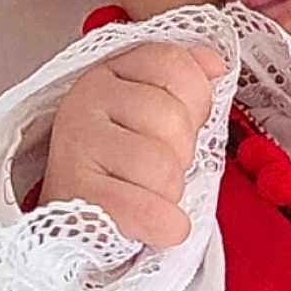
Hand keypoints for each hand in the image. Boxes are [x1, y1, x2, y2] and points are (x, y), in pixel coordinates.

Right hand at [41, 41, 226, 248]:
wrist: (75, 218)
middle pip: (172, 118)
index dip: (194, 100)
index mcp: (109, 73)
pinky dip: (166, 226)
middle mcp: (86, 101)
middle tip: (156, 167)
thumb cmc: (120, 165)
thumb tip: (214, 65)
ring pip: (164, 167)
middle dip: (181, 153)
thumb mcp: (151, 113)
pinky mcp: (78, 197)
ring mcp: (78, 147)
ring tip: (146, 193)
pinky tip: (155, 223)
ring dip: (170, 192)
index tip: (181, 122)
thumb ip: (183, 82)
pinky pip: (151, 212)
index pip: (174, 64)